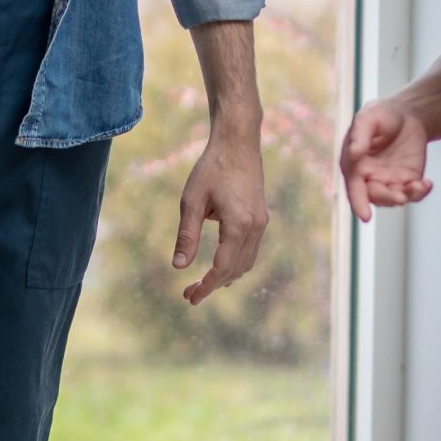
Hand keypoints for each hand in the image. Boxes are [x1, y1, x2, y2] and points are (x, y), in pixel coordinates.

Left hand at [172, 123, 267, 305]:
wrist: (238, 142)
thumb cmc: (212, 168)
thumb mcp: (192, 200)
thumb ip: (187, 235)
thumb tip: (179, 267)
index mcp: (239, 224)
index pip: (223, 267)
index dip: (206, 286)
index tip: (189, 298)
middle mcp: (255, 227)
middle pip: (236, 269)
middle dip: (213, 284)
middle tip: (189, 294)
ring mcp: (261, 222)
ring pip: (247, 262)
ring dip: (226, 276)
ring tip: (202, 284)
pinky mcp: (261, 217)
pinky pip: (251, 250)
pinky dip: (236, 263)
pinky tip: (220, 265)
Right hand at [339, 97, 431, 220]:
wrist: (406, 114)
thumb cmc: (381, 114)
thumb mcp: (369, 117)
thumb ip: (360, 134)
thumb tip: (354, 152)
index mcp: (354, 165)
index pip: (354, 188)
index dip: (358, 203)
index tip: (365, 217)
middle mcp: (369, 178)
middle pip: (376, 197)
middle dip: (388, 199)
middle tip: (400, 196)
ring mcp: (389, 181)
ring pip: (395, 198)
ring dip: (406, 197)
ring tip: (418, 185)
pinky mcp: (407, 180)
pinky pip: (413, 193)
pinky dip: (420, 192)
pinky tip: (427, 183)